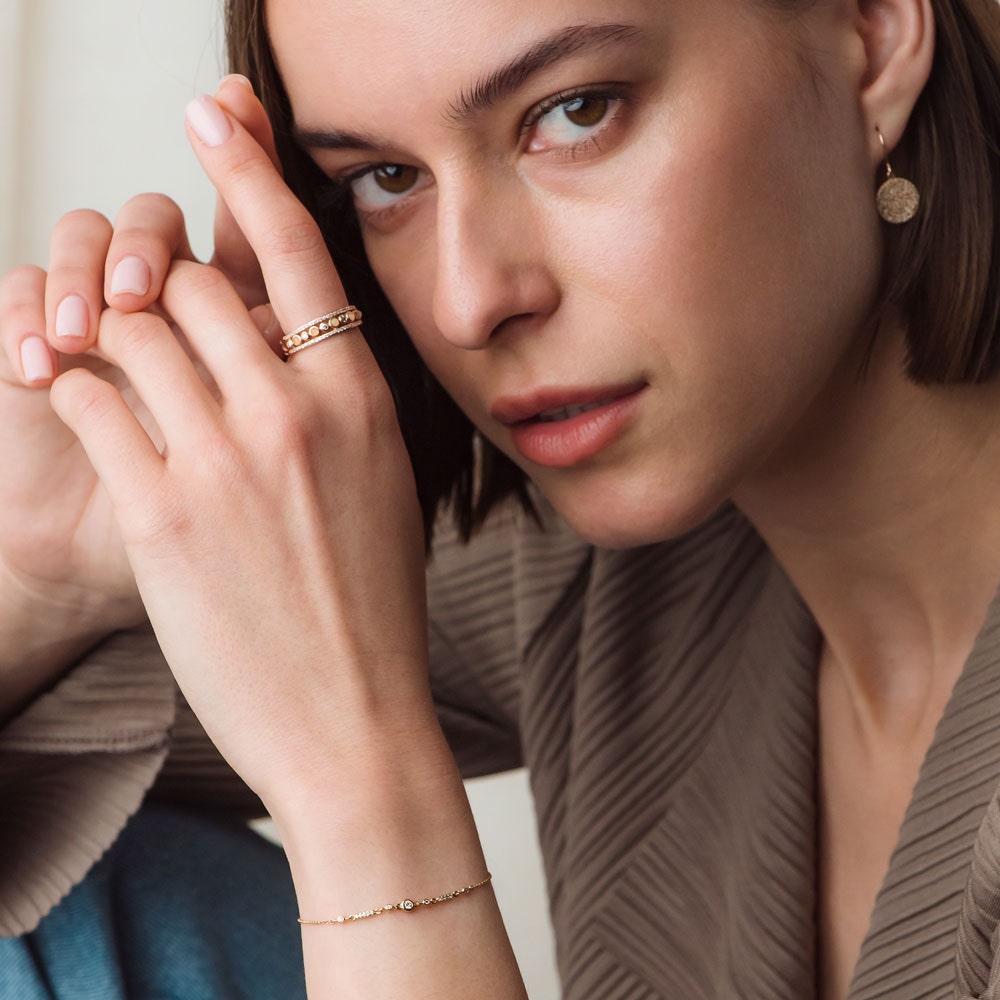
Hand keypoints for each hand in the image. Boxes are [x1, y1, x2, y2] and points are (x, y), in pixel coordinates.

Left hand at [49, 91, 432, 806]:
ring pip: (132, 327)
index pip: (299, 251)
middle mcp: (296, 411)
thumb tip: (280, 340)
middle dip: (159, 294)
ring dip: (105, 332)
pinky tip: (77, 403)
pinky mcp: (158, 510)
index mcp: (360, 400)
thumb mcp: (382, 483)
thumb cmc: (371, 607)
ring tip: (97, 357)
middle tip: (142, 319)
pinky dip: (70, 384)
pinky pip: (87, 395)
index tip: (214, 110)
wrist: (353, 719)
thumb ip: (334, 403)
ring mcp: (225, 458)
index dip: (249, 166)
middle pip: (192, 284)